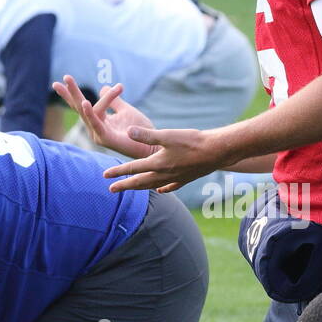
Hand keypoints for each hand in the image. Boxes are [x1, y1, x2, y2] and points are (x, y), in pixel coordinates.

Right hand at [52, 75, 157, 158]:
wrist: (152, 144)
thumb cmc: (139, 129)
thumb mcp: (125, 109)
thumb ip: (114, 100)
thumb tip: (103, 87)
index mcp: (98, 121)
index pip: (82, 105)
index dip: (72, 93)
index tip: (65, 78)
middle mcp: (95, 128)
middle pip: (80, 108)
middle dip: (71, 92)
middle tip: (65, 77)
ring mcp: (98, 135)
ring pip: (88, 112)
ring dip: (78, 96)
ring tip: (69, 81)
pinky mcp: (105, 140)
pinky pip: (96, 124)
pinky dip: (90, 113)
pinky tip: (85, 103)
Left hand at [99, 126, 229, 193]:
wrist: (217, 151)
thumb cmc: (193, 141)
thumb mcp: (167, 135)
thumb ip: (146, 134)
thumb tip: (128, 131)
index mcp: (157, 164)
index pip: (133, 169)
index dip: (118, 172)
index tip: (105, 176)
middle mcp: (164, 175)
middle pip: (140, 182)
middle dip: (125, 185)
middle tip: (112, 190)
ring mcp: (175, 178)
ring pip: (153, 185)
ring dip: (141, 188)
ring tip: (132, 189)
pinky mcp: (186, 179)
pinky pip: (170, 186)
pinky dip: (163, 189)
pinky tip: (160, 190)